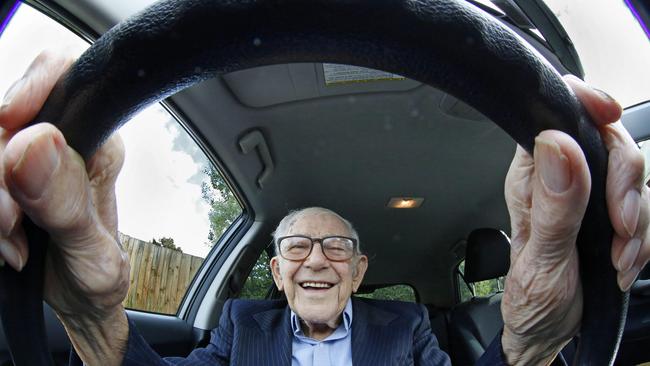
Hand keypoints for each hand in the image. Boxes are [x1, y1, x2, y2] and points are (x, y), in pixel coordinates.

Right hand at [0, 50, 129, 363]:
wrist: (79, 302)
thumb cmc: (97, 274)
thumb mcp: (91, 251)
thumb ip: (65, 200)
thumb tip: (35, 143)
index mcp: (98, 145)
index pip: (65, 78)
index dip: (31, 87)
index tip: (9, 121)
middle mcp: (62, 144)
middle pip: (4, 119)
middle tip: (14, 222)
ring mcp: (27, 161)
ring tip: (16, 243)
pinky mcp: (6, 180)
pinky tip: (6, 245)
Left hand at [500, 75, 649, 364]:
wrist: (551, 333)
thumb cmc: (533, 299)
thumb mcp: (541, 259)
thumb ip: (554, 203)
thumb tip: (558, 144)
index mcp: (531, 177)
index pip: (557, 117)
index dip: (587, 105)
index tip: (610, 116)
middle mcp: (561, 179)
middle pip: (610, 144)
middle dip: (625, 185)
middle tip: (618, 227)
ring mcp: (590, 197)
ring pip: (635, 179)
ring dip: (636, 224)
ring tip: (615, 259)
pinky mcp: (612, 216)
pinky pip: (647, 211)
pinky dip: (643, 241)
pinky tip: (622, 264)